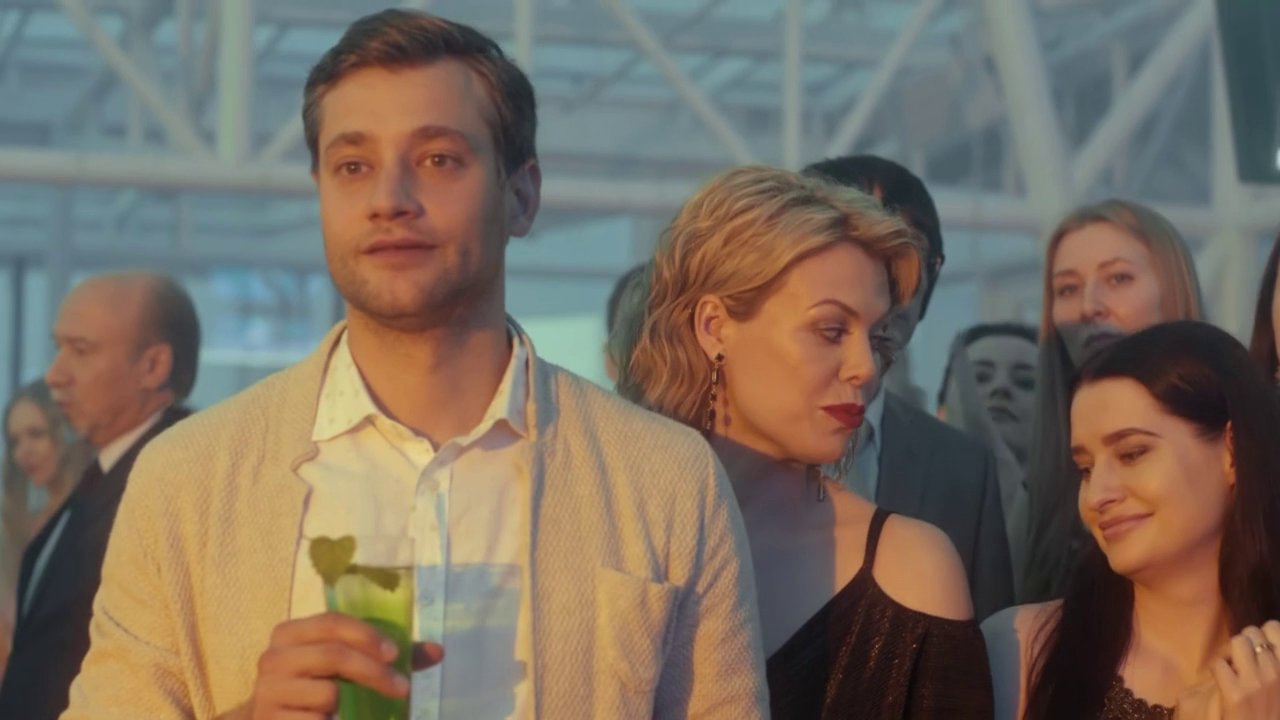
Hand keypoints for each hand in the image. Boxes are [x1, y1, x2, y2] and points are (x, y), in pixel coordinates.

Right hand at [250, 612, 443, 718]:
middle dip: (374, 673)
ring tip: (345, 711)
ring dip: (348, 706)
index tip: (396, 654)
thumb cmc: (313, 687)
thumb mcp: (342, 666)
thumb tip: (439, 651)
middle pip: (334, 655)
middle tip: (403, 688)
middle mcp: (273, 657)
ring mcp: (267, 691)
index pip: (332, 623)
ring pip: (327, 693)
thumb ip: (385, 656)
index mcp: (290, 633)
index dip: (367, 635)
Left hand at [1206, 621, 1279, 719]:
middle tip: (1239, 661)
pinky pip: (1219, 663)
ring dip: (1229, 653)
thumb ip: (1272, 663)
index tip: (1256, 650)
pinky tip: (1222, 683)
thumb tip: (1261, 639)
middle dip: (1241, 643)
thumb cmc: (1266, 712)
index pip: (1274, 627)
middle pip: (1252, 632)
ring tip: (1231, 670)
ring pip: (1237, 642)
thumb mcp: (1276, 686)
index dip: (1260, 634)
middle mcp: (1279, 673)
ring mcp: (1259, 684)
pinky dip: (1217, 669)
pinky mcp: (1237, 695)